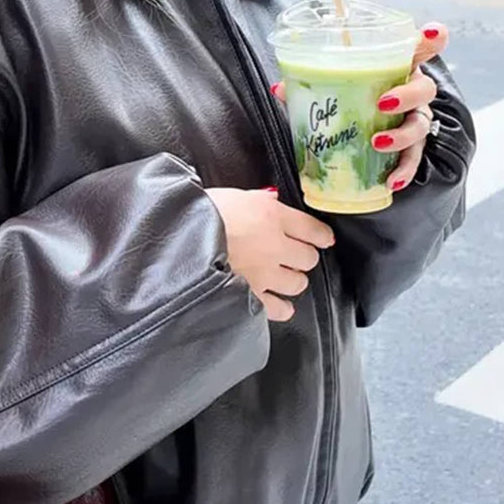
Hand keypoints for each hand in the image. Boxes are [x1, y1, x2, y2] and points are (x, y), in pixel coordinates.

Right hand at [206, 188, 334, 321]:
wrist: (180, 238)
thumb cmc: (199, 214)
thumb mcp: (232, 195)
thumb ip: (256, 201)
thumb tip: (269, 202)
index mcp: (271, 215)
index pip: (313, 229)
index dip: (321, 235)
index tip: (322, 239)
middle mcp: (275, 245)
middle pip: (309, 258)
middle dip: (302, 257)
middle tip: (293, 256)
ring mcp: (265, 274)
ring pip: (297, 283)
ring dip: (292, 280)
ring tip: (282, 278)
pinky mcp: (252, 295)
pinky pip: (278, 308)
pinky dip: (281, 307)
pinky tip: (280, 305)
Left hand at [271, 22, 449, 193]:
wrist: (353, 136)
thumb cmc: (346, 102)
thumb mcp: (329, 90)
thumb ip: (310, 85)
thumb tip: (280, 88)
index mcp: (396, 69)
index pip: (419, 48)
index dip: (431, 39)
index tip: (433, 34)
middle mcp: (411, 93)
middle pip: (424, 88)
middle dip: (408, 95)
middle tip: (383, 103)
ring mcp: (413, 121)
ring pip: (421, 125)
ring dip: (402, 135)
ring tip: (379, 143)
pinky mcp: (409, 149)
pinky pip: (413, 159)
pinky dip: (404, 171)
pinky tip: (392, 181)